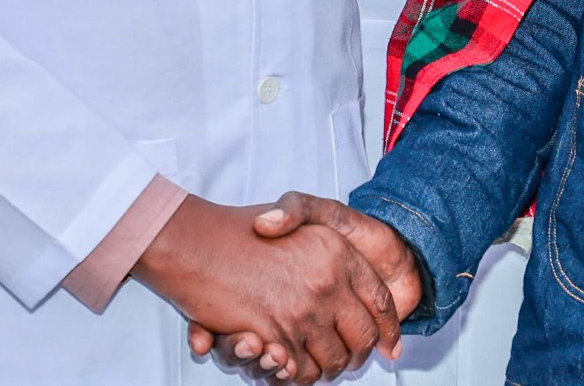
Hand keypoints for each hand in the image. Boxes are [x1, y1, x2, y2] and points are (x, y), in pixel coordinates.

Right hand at [132, 196, 397, 382]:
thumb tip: (366, 287)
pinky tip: (288, 367)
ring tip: (321, 366)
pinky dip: (297, 376)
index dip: (387, 327)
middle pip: (363, 338)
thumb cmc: (242, 228)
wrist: (193, 241)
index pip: (380, 300)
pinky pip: (300, 370)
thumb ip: (340, 247)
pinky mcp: (277, 334)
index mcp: (338, 252)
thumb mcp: (301, 214)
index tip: (390, 344)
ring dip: (328, 369)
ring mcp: (303, 309)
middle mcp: (328, 281)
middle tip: (350, 359)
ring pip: (334, 359)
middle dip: (358, 355)